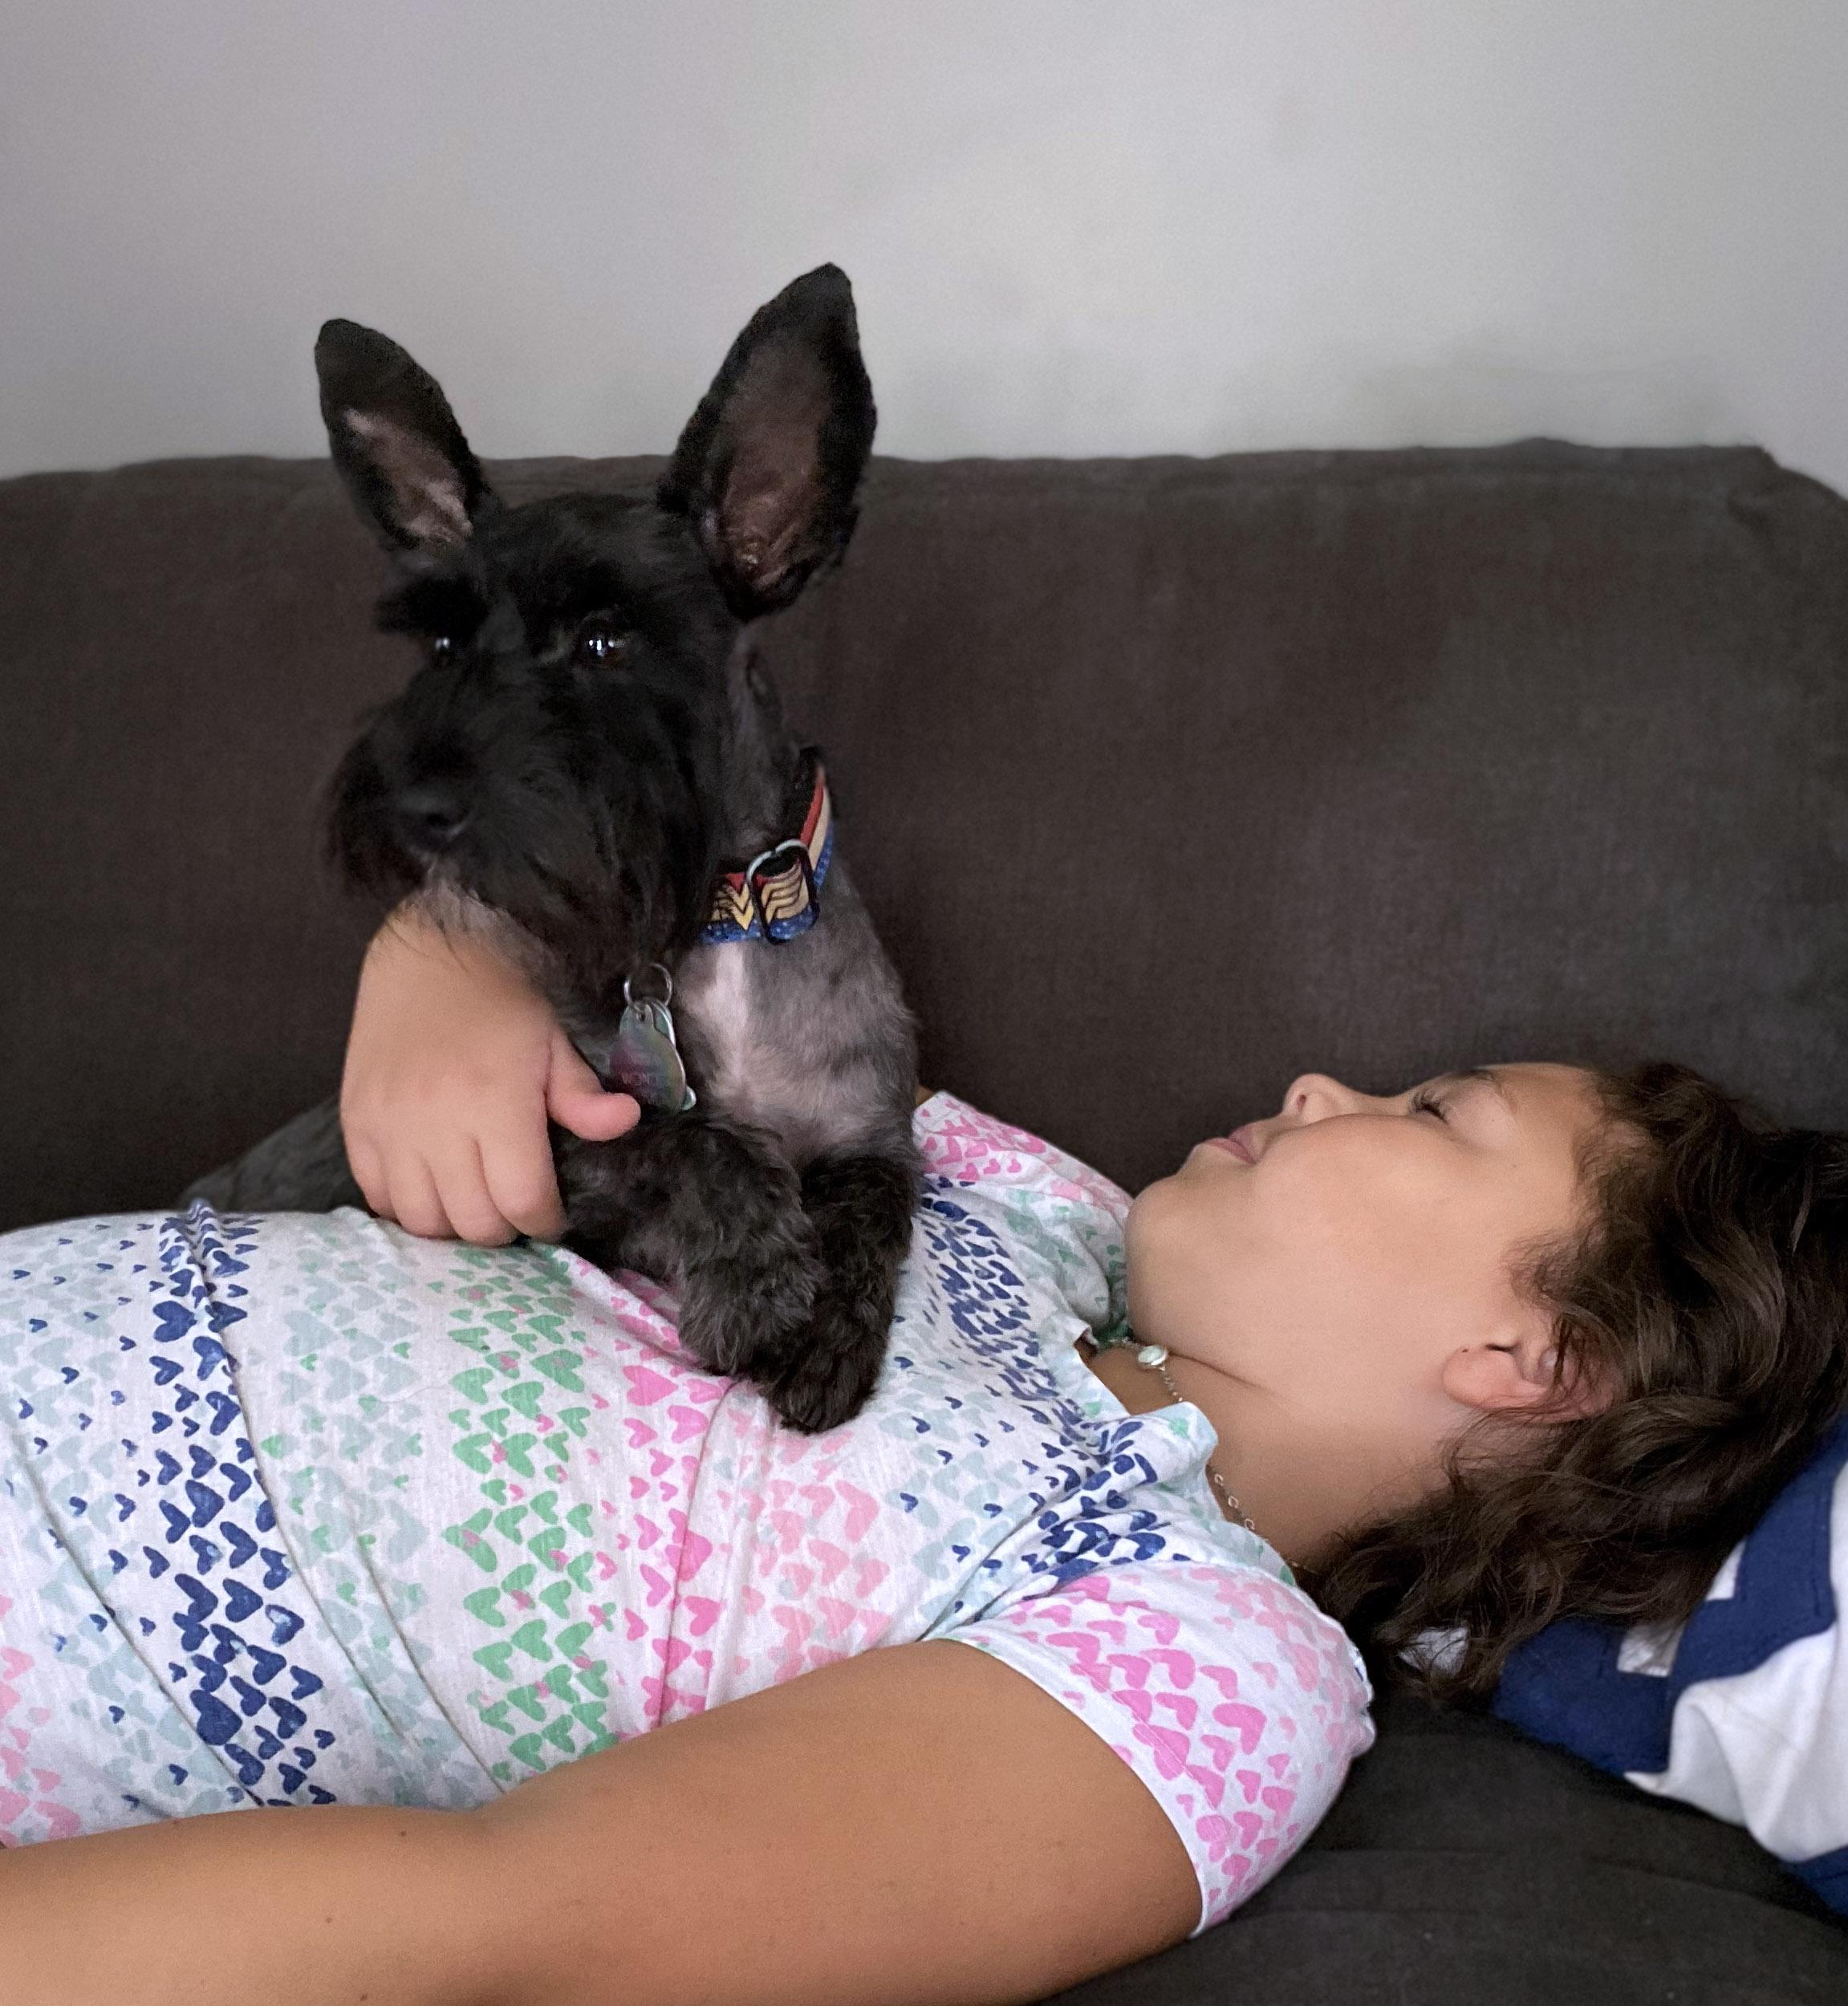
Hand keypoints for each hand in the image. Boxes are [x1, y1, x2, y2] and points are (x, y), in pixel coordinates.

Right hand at [339, 906, 640, 1244]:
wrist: (427, 955)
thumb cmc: (501, 1000)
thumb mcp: (553, 1042)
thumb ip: (583, 1096)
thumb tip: (626, 1121)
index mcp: (494, 1102)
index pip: (522, 1200)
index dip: (545, 1221)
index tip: (552, 1215)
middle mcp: (437, 1122)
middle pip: (473, 1222)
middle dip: (504, 1228)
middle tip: (515, 1208)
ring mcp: (389, 1126)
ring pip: (422, 1220)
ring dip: (454, 1224)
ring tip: (474, 1202)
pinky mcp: (356, 1123)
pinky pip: (376, 1196)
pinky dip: (407, 1206)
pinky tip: (432, 1188)